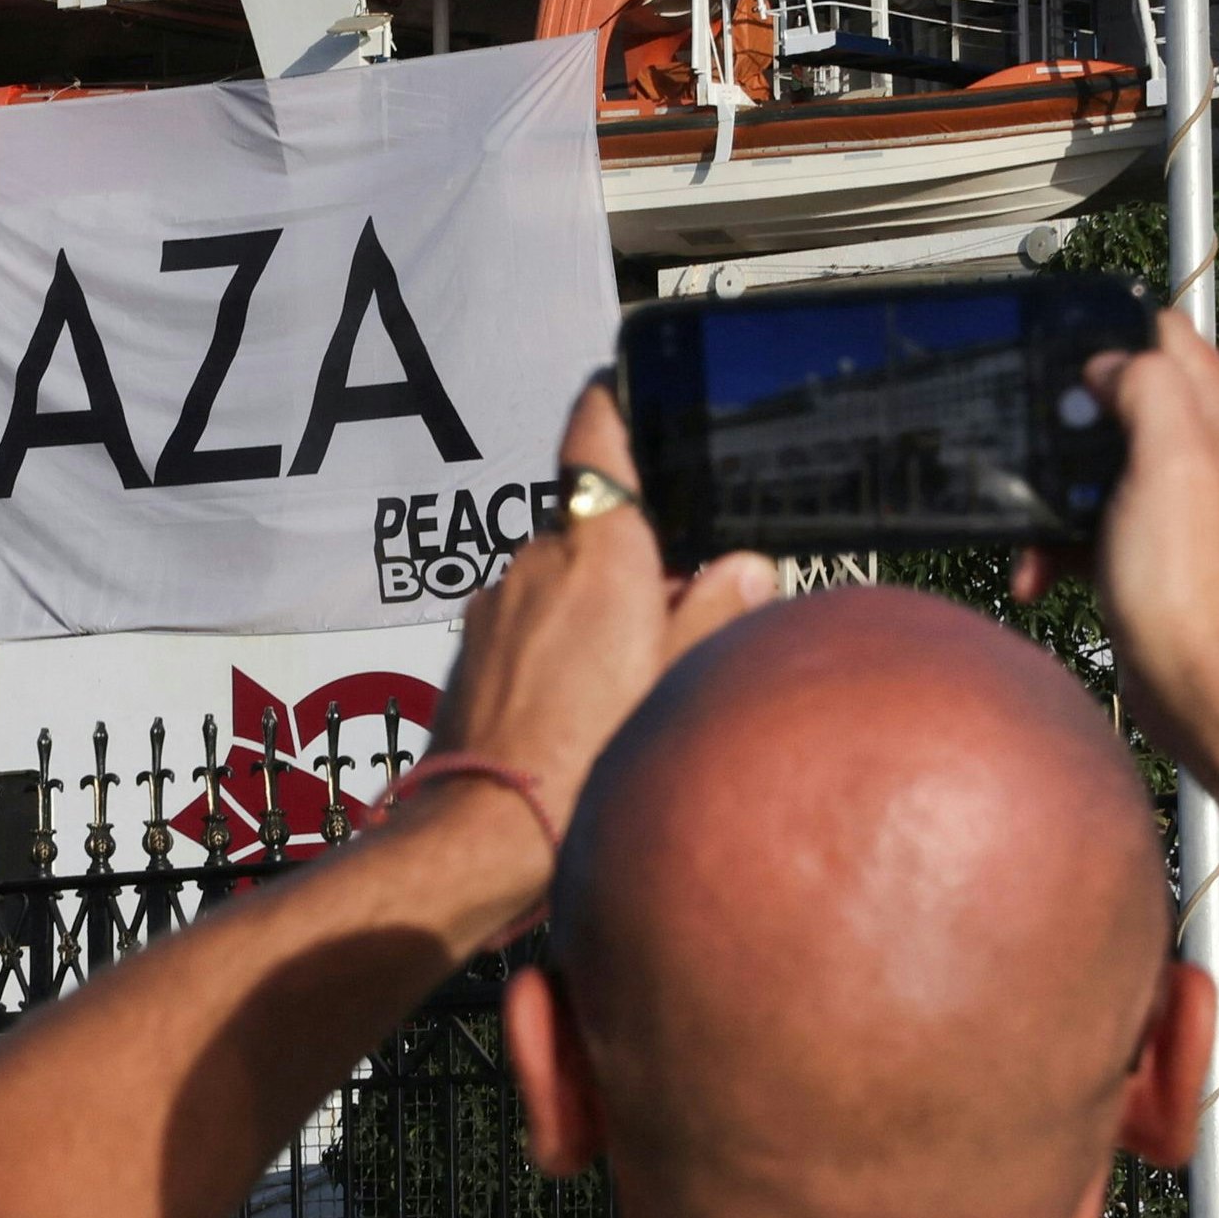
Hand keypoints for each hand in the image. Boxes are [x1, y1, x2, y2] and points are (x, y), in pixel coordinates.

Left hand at [433, 382, 779, 832]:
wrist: (486, 829)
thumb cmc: (588, 758)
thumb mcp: (678, 682)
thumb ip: (715, 613)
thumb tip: (748, 568)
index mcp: (599, 552)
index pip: (596, 442)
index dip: (610, 409)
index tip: (619, 389)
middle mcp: (539, 559)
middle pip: (591, 528)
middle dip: (628, 556)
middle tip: (670, 614)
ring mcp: (496, 600)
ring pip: (556, 577)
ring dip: (587, 604)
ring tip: (620, 677)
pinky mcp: (470, 643)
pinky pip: (524, 619)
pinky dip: (551, 640)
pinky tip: (573, 700)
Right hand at [1013, 313, 1218, 761]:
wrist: (1204, 690)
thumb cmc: (1194, 585)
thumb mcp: (1172, 458)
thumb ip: (1148, 386)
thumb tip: (1112, 363)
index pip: (1171, 341)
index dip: (1114, 340)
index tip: (1067, 364)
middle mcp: (1215, 461)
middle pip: (1128, 409)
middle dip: (1073, 432)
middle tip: (1045, 455)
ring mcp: (1188, 514)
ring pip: (1104, 475)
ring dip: (1057, 499)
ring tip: (1034, 534)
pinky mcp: (1160, 562)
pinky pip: (1098, 532)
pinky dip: (1062, 549)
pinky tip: (1042, 575)